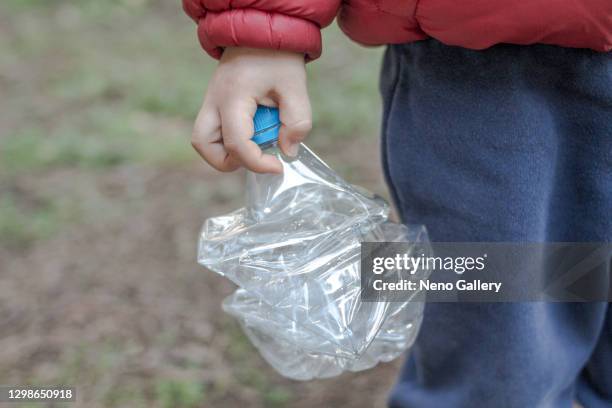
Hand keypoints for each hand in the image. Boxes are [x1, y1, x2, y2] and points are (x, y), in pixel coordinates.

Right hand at [192, 47, 311, 172]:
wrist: (261, 28)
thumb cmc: (279, 56)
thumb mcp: (296, 86)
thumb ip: (297, 122)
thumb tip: (288, 151)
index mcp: (234, 96)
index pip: (236, 143)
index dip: (257, 163)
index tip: (278, 165)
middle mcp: (215, 100)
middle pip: (203, 144)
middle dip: (229, 161)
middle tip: (257, 157)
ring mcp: (211, 100)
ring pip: (202, 140)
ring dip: (224, 152)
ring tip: (254, 146)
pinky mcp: (215, 102)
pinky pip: (212, 130)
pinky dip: (228, 140)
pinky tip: (254, 132)